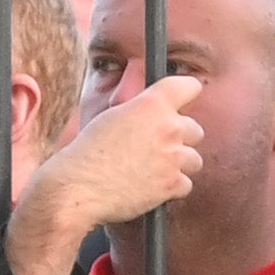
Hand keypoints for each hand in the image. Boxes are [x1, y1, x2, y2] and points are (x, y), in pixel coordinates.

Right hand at [18, 75, 207, 245]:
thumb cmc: (87, 151)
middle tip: (158, 148)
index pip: (190, 86)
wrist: (79, 187)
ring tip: (154, 171)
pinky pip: (186, 184)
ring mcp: (173, 157)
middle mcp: (168, 127)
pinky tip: (151, 188)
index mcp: (152, 104)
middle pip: (195, 130)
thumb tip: (152, 106)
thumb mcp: (112, 114)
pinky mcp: (172, 184)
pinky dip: (172, 188)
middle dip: (180, 139)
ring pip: (194, 159)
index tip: (180, 104)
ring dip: (178, 165)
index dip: (187, 94)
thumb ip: (140, 109)